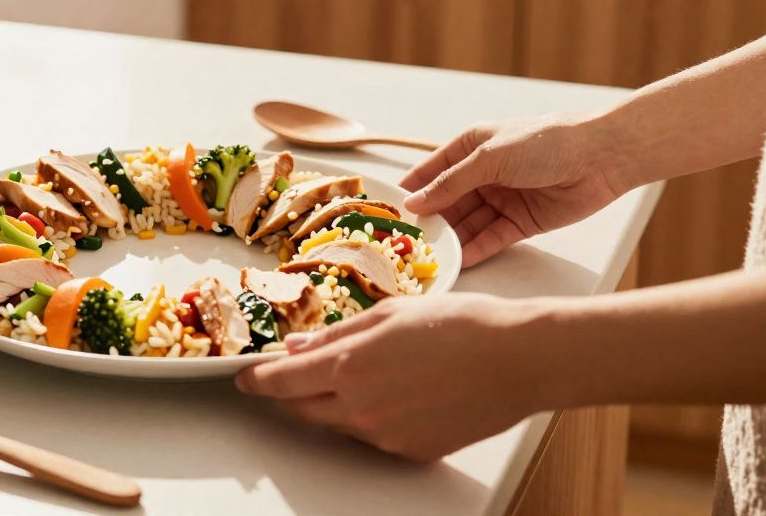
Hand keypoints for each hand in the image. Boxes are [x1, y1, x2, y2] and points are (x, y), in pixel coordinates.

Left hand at [235, 293, 545, 460]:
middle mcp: (360, 408)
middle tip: (292, 374)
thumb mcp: (389, 315)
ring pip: (337, 424)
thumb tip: (300, 346)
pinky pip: (372, 436)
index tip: (247, 377)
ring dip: (331, 402)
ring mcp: (385, 435)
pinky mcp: (411, 450)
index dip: (259, 380)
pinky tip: (394, 391)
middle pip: (302, 409)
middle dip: (290, 392)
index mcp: (349, 367)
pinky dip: (368, 416)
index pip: (282, 382)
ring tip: (362, 372)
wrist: (518, 359)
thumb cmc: (461, 325)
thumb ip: (337, 335)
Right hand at [399, 114, 625, 266]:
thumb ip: (451, 183)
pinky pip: (492, 238)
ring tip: (430, 257)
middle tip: (405, 243)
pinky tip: (459, 260)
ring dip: (451, 238)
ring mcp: (502, 199)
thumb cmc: (544, 142)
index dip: (410, 191)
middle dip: (430, 221)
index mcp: (470, 148)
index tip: (385, 211)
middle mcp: (483, 174)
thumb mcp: (489, 158)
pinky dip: (476, 249)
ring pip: (468, 223)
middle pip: (448, 203)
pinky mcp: (522, 222)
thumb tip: (414, 203)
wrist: (602, 156)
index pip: (431, 172)